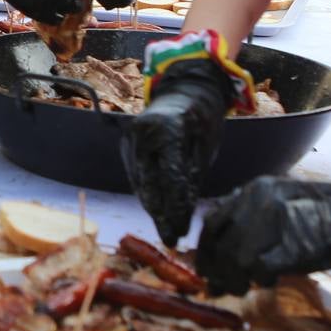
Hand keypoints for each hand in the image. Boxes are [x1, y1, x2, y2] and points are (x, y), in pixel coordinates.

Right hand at [123, 57, 235, 245]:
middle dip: (160, 215)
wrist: (184, 91)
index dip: (175, 208)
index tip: (181, 231)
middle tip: (172, 239)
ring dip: (152, 208)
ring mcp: (129, 139)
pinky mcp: (126, 146)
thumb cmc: (202, 119)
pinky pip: (136, 176)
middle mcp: (140, 134)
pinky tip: (158, 212)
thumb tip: (181, 213)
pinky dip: (147, 195)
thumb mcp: (205, 146)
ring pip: (139, 183)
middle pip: (148, 184)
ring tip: (167, 231)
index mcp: (166, 129)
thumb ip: (191, 178)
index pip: (168, 177)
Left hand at [195, 164, 330, 296]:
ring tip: (242, 287)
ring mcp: (276, 221)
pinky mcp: (294, 245)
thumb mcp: (284, 204)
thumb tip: (222, 251)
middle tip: (217, 287)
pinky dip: (259, 279)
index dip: (206, 249)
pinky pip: (260, 268)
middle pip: (219, 242)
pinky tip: (269, 281)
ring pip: (235, 258)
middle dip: (214, 269)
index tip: (205, 268)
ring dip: (234, 278)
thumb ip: (252, 220)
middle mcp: (259, 199)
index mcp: (254, 189)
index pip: (213, 222)